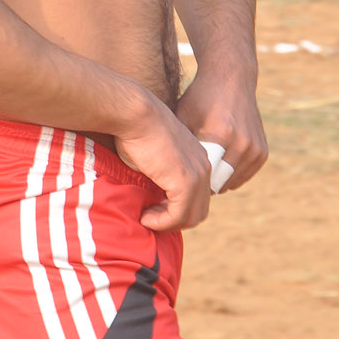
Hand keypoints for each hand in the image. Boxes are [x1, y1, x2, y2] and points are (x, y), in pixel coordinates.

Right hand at [112, 96, 212, 231]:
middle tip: (151, 216)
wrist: (135, 114)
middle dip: (175, 220)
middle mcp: (203, 167)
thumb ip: (161, 178)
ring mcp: (197, 175)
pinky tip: (145, 216)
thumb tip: (152, 199)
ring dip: (167, 224)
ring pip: (192, 217)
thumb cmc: (136, 130)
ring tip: (146, 217)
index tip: (153, 208)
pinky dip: (161, 222)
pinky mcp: (185, 183)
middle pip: (199, 210)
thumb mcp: (154, 159)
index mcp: (198, 159)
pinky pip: (178, 216)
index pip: (198, 196)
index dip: (176, 208)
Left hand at [174, 67, 268, 192]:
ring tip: (202, 176)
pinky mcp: (262, 151)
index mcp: (221, 135)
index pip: (205, 175)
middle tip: (189, 184)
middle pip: (220, 182)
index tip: (180, 182)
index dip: (191, 182)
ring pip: (233, 181)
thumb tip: (167, 170)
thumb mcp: (184, 115)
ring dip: (219, 181)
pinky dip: (231, 175)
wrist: (232, 77)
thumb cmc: (201, 97)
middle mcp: (243, 143)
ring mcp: (255, 148)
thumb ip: (179, 143)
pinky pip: (245, 174)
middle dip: (205, 186)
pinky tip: (216, 168)